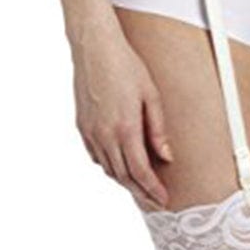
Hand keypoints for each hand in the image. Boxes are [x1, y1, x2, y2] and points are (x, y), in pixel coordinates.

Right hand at [70, 18, 173, 209]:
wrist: (95, 48)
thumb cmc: (125, 65)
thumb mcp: (151, 94)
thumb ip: (158, 128)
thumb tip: (166, 156)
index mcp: (125, 128)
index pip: (140, 171)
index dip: (152, 189)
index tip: (163, 199)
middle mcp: (105, 135)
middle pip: (123, 177)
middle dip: (140, 192)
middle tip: (154, 202)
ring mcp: (91, 133)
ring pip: (108, 169)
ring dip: (125, 182)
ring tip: (140, 188)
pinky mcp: (82, 127)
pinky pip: (96, 157)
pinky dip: (109, 167)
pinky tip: (119, 166)